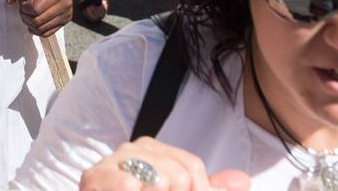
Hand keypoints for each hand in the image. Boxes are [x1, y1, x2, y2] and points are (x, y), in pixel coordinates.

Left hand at [7, 0, 74, 36]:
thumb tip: (9, 1)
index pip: (36, 8)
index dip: (24, 7)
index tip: (22, 1)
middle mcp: (64, 2)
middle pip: (38, 20)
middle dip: (25, 16)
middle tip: (23, 8)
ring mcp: (67, 12)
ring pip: (42, 29)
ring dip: (30, 23)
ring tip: (28, 13)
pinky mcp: (67, 19)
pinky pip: (48, 32)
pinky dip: (37, 29)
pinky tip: (33, 20)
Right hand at [79, 138, 249, 190]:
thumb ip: (207, 189)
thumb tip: (244, 180)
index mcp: (153, 151)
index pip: (192, 167)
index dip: (197, 190)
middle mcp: (132, 151)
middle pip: (178, 174)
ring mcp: (110, 164)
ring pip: (159, 179)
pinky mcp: (93, 180)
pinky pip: (122, 181)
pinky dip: (128, 186)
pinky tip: (132, 188)